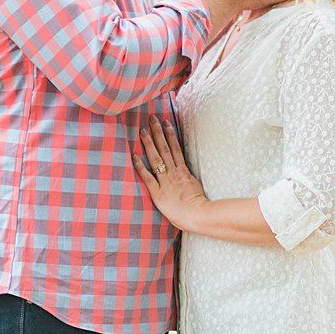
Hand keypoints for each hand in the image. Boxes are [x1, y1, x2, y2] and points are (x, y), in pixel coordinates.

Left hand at [132, 115, 207, 231]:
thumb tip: (186, 174)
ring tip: (142, 130)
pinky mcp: (158, 193)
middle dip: (157, 132)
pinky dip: (140, 166)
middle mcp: (174, 173)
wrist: (198, 215)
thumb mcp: (196, 187)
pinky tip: (134, 156)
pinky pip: (148, 177)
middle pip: (164, 148)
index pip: (175, 148)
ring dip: (149, 143)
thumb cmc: (200, 205)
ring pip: (156, 158)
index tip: (166, 122)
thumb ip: (189, 179)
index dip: (170, 134)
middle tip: (151, 118)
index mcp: (183, 171)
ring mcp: (166, 182)